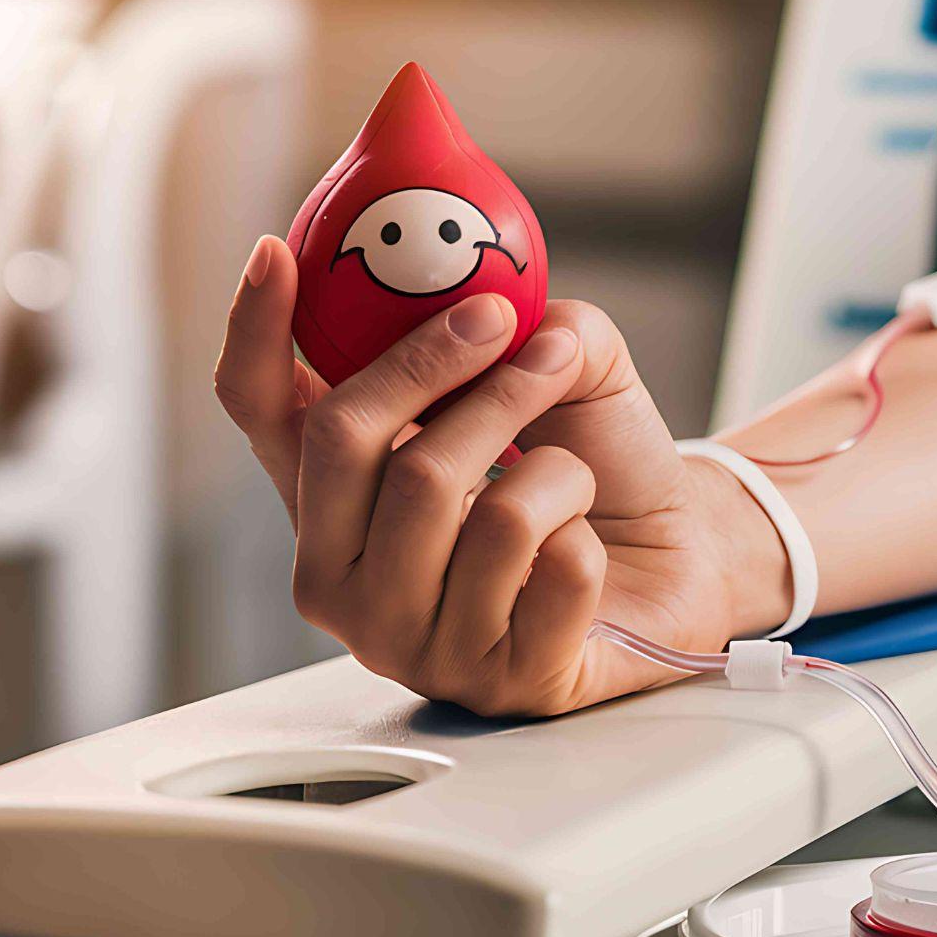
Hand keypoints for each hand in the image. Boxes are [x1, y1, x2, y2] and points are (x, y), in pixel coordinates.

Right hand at [215, 235, 788, 715]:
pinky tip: (584, 554)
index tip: (278, 253)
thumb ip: (515, 321)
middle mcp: (346, 581)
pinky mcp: (500, 683)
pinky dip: (589, 536)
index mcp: (332, 501)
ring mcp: (415, 644)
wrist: (681, 554)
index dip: (255, 332)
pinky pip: (550, 567)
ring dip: (554, 462)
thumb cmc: (596, 466)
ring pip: (471, 508)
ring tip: (572, 473)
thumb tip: (491, 303)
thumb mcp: (554, 366)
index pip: (261, 412)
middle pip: (353, 442)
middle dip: (442, 367)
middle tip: (506, 323)